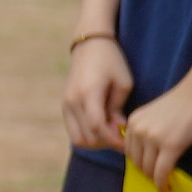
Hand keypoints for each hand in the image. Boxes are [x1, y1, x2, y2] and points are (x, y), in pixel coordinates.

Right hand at [58, 36, 131, 151]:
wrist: (90, 46)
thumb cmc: (112, 62)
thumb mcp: (123, 83)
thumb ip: (118, 109)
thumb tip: (118, 130)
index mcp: (89, 93)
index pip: (97, 127)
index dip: (113, 140)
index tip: (127, 145)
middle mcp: (73, 101)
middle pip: (87, 138)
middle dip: (106, 143)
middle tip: (122, 137)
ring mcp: (66, 104)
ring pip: (78, 139)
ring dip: (95, 141)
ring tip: (111, 133)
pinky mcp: (65, 106)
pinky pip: (74, 131)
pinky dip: (87, 135)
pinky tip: (102, 127)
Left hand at [114, 77, 191, 191]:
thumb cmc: (183, 103)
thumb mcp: (155, 116)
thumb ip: (147, 131)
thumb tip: (147, 156)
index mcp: (133, 121)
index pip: (130, 150)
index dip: (139, 163)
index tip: (148, 170)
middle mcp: (138, 129)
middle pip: (137, 161)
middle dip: (146, 173)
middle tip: (157, 180)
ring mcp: (153, 138)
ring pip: (148, 168)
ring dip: (155, 179)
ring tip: (163, 184)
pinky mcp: (171, 145)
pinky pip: (161, 171)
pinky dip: (162, 183)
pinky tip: (165, 189)